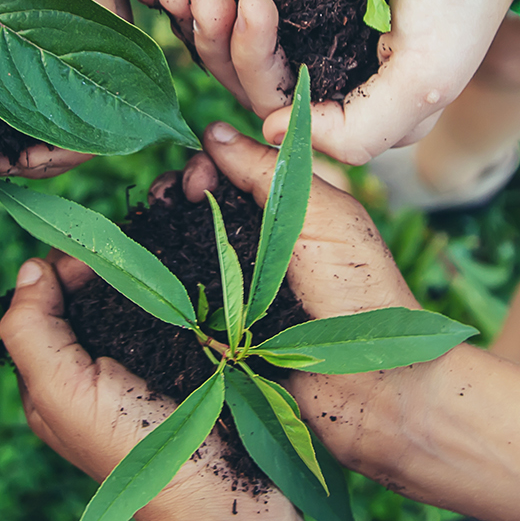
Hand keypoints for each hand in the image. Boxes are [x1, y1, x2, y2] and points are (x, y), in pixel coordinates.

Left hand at [0, 254, 316, 520]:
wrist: (221, 498)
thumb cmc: (134, 448)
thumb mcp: (64, 391)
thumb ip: (32, 331)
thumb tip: (30, 268)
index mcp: (49, 382)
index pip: (38, 304)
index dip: (59, 270)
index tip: (94, 256)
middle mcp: (87, 373)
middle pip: (79, 297)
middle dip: (98, 266)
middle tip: (131, 251)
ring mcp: (137, 370)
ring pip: (124, 302)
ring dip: (138, 274)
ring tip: (158, 257)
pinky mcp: (180, 367)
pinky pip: (167, 317)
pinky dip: (171, 293)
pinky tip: (185, 280)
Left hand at [160, 0, 519, 164]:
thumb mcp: (430, 71)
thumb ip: (364, 127)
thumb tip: (273, 132)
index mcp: (365, 96)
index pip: (279, 104)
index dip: (245, 63)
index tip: (242, 5)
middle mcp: (337, 57)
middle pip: (247, 70)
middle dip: (214, 35)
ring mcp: (320, 4)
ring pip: (239, 26)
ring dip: (204, 7)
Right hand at [179, 121, 438, 479]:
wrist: (371, 388)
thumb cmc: (359, 293)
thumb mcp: (319, 216)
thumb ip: (267, 171)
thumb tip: (212, 132)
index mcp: (292, 211)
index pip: (236, 171)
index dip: (210, 164)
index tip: (197, 174)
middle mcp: (262, 248)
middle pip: (204, 206)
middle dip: (181, 192)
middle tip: (176, 197)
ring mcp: (239, 290)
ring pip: (186, 248)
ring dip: (165, 229)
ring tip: (156, 223)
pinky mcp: (220, 332)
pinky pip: (183, 299)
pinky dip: (164, 282)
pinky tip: (148, 270)